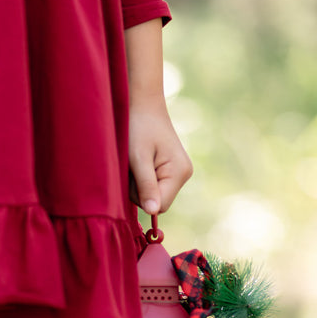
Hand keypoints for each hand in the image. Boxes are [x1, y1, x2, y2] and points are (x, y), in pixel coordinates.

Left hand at [128, 96, 192, 215]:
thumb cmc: (138, 127)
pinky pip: (152, 186)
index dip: (142, 198)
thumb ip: (146, 185)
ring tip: (136, 160)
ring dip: (137, 184)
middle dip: (139, 191)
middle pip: (156, 203)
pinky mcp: (169, 171)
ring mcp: (177, 173)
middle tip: (133, 166)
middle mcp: (184, 175)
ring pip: (151, 196)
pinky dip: (140, 178)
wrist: (142, 105)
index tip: (133, 177)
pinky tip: (140, 161)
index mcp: (180, 172)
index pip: (160, 206)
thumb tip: (153, 212)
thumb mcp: (138, 158)